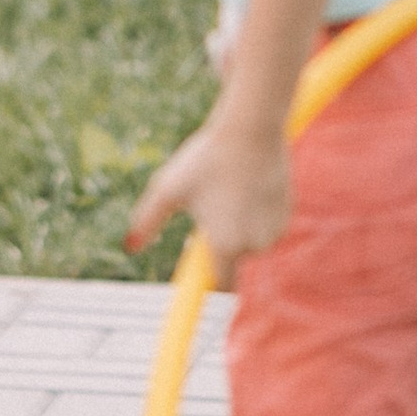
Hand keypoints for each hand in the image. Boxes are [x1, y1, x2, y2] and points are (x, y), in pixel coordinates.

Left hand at [125, 103, 292, 285]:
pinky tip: (246, 184)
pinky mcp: (287, 213)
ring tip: (227, 190)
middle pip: (234, 258)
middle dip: (222, 240)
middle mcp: (255, 245)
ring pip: (251, 240)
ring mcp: (275, 230)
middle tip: (208, 205)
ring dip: (239, 226)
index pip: (222, 285)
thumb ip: (147, 221)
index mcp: (225, 246)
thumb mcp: (168, 189)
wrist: (251, 130)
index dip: (210, 277)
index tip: (200, 260)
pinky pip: (266, 224)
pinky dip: (256, 212)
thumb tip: (130, 247)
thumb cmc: (206, 160)